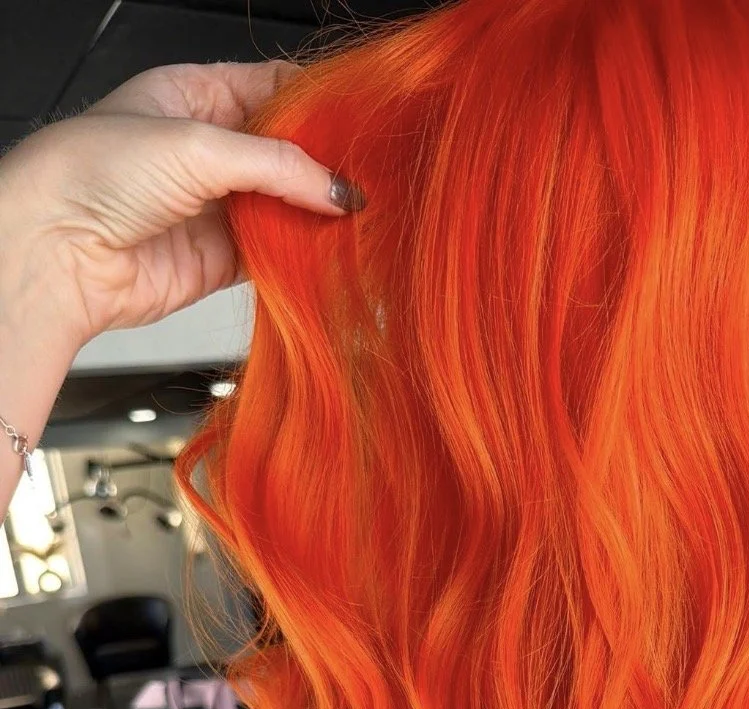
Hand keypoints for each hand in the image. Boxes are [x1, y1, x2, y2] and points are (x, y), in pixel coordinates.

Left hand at [0, 60, 360, 355]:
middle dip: (327, 165)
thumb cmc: (94, 175)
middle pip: (288, 152)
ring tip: (363, 216)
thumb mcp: (198, 145)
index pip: (274, 88)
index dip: (319, 102)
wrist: (56, 252)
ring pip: (287, 206)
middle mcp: (208, 149)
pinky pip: (277, 254)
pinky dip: (305, 255)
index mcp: (194, 95)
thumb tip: (339, 189)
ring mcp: (216, 206)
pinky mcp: (222, 259)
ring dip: (320, 215)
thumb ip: (277, 165)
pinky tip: (332, 251)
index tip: (362, 121)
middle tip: (371, 175)